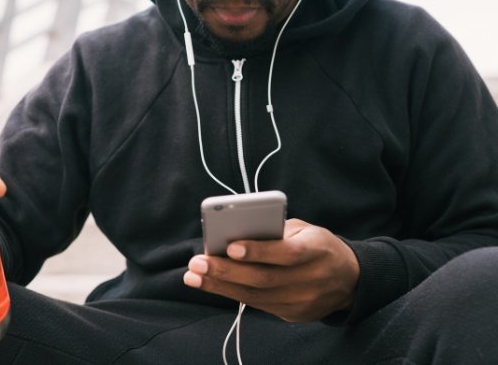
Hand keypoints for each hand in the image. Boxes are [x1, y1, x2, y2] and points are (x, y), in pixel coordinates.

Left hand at [183, 219, 358, 321]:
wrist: (350, 280)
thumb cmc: (318, 245)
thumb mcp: (306, 230)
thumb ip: (275, 230)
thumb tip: (236, 232)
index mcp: (317, 251)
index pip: (286, 253)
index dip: (258, 251)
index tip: (230, 246)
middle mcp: (311, 279)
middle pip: (264, 278)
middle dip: (226, 271)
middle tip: (197, 264)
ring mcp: (301, 301)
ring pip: (256, 296)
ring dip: (220, 286)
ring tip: (194, 276)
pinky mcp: (292, 314)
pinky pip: (258, 305)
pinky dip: (232, 294)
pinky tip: (212, 285)